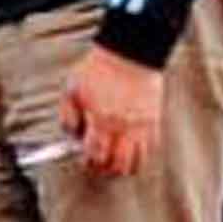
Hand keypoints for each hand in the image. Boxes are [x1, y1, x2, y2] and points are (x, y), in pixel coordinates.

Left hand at [62, 41, 163, 179]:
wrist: (130, 52)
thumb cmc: (99, 69)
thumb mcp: (72, 90)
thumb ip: (68, 116)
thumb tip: (71, 136)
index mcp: (102, 120)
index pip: (96, 156)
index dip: (89, 163)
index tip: (85, 159)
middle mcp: (123, 127)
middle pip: (118, 165)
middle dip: (106, 169)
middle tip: (100, 164)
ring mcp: (142, 126)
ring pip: (137, 162)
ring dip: (125, 166)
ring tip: (116, 160)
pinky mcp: (154, 120)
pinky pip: (151, 148)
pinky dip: (141, 155)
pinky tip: (131, 149)